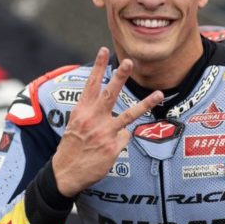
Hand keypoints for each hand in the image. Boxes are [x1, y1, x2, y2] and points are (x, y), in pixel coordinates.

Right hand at [51, 47, 162, 196]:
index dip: (97, 66)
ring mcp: (104, 133)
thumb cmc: (71, 147)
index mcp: (81, 111)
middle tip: (129, 62)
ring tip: (159, 94)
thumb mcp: (74, 124)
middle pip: (110, 93)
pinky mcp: (112, 146)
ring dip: (146, 103)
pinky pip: (125, 137)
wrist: (65, 173)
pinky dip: (120, 139)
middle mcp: (93, 119)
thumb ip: (89, 111)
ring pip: (129, 114)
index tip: (103, 50)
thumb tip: (104, 104)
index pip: (90, 84)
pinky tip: (110, 147)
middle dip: (120, 76)